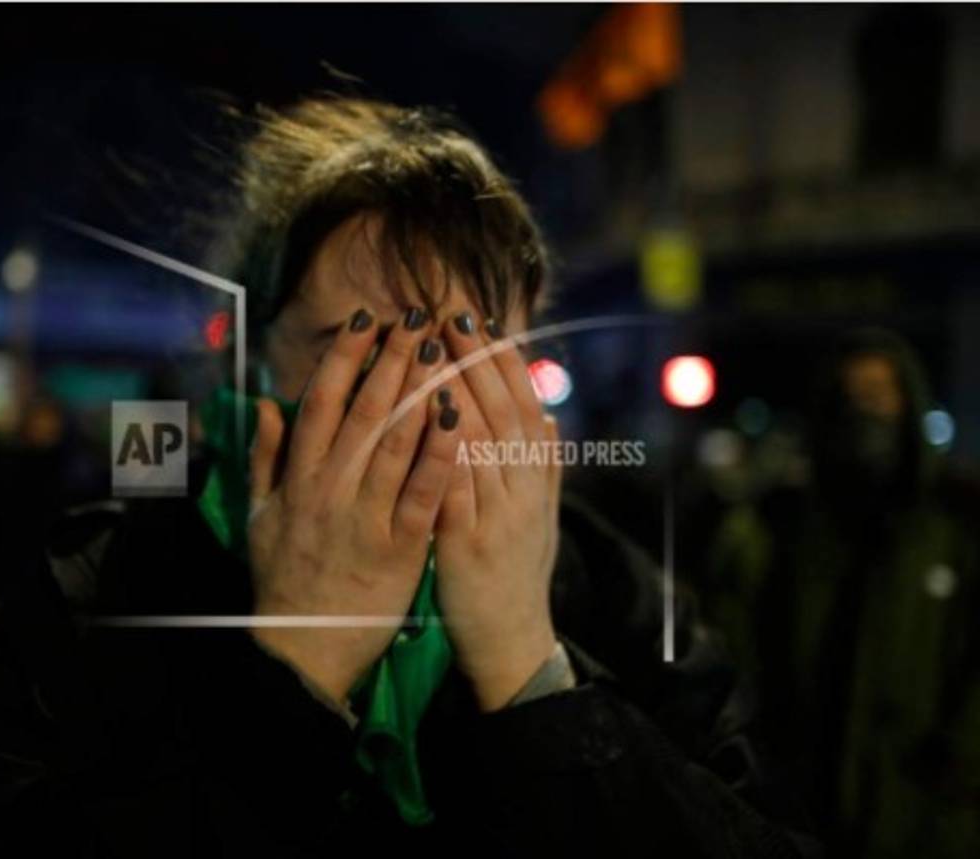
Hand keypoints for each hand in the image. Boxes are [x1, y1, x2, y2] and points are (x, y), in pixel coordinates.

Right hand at [248, 307, 459, 702]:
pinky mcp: (399, 548)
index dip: (345, 357)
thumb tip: (265, 404)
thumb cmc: (283, 578)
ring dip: (419, 391)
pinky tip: (459, 418)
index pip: (321, 401)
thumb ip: (264, 457)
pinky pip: (423, 493)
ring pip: (395, 442)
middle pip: (363, 410)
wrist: (302, 648)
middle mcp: (330, 488)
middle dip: (392, 359)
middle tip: (418, 317)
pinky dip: (441, 454)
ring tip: (442, 350)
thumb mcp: (260, 515)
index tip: (367, 319)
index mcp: (299, 477)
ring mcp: (365, 517)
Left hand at [434, 311, 562, 710]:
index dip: (504, 362)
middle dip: (477, 360)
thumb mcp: (539, 517)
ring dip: (459, 390)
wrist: (512, 641)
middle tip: (451, 316)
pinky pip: (456, 486)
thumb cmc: (517, 574)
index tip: (481, 321)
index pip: (522, 406)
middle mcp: (523, 491)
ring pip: (482, 441)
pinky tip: (429, 417)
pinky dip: (446, 448)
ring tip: (435, 348)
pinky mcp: (467, 543)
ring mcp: (497, 516)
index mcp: (536, 481)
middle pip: (503, 412)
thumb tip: (551, 417)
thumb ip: (545, 467)